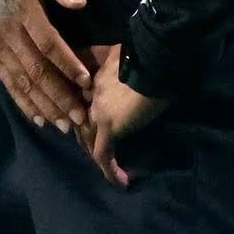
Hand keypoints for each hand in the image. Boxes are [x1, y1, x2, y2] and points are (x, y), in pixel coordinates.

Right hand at [0, 0, 91, 131]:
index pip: (48, 43)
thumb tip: (81, 2)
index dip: (68, 64)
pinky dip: (24, 103)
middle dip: (59, 96)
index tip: (87, 82)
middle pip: (36, 71)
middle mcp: (9, 34)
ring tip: (64, 125)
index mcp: (24, 10)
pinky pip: (9, 84)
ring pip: (23, 83)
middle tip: (80, 117)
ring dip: (44, 106)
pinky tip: (39, 118)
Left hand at [78, 44, 168, 187]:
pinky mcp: (109, 126)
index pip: (79, 97)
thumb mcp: (125, 53)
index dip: (81, 109)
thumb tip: (128, 67)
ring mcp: (96, 110)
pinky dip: (110, 170)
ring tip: (106, 165)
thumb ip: (117, 62)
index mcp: (92, 74)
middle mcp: (88, 93)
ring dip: (94, 151)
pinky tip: (121, 182)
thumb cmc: (148, 51)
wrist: (156, 57)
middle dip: (83, 134)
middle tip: (94, 146)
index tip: (89, 118)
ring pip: (87, 138)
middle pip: (77, 119)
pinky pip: (103, 155)